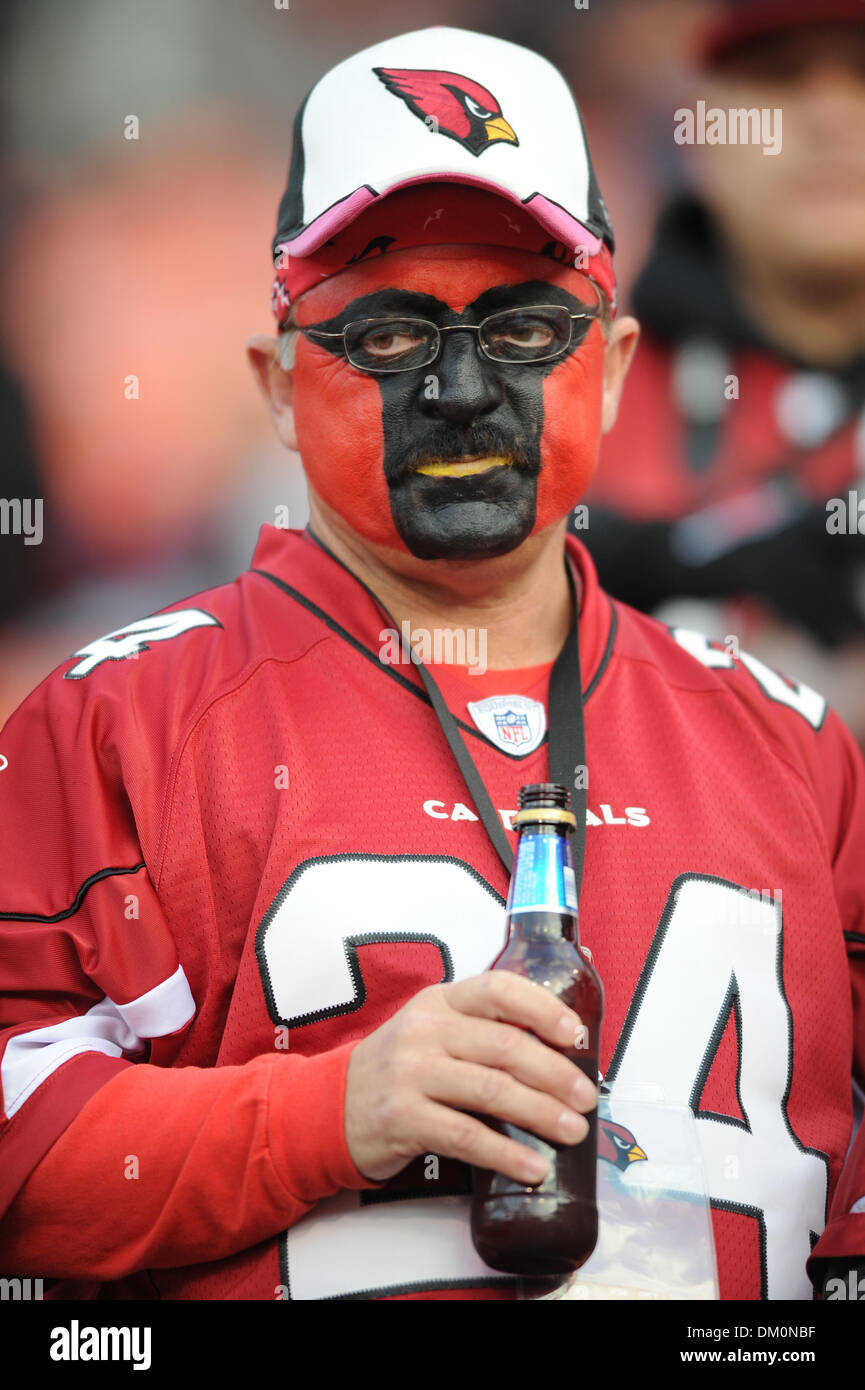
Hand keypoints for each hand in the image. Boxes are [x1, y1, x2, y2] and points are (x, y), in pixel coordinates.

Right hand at [344, 971, 597, 1183]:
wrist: (332, 1105)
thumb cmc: (401, 1067)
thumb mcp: (434, 1029)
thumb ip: (485, 1025)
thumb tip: (564, 1028)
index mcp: (440, 1000)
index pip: (498, 989)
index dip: (542, 1008)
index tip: (577, 1033)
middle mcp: (425, 1030)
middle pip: (504, 1046)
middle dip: (555, 1073)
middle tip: (587, 1097)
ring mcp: (411, 1073)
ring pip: (491, 1091)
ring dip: (541, 1114)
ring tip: (573, 1131)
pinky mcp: (402, 1118)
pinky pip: (466, 1136)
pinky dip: (506, 1154)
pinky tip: (532, 1167)